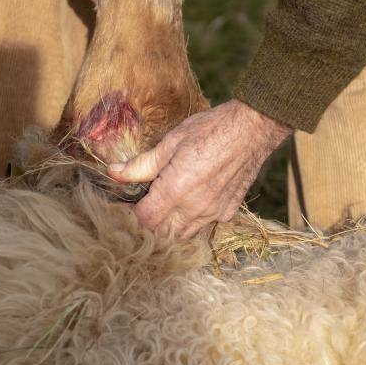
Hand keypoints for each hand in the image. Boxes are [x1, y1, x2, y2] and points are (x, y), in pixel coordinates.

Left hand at [107, 100, 291, 240]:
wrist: (252, 129)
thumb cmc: (210, 130)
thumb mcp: (170, 143)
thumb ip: (141, 164)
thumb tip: (113, 172)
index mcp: (176, 190)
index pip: (145, 220)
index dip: (132, 215)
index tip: (128, 203)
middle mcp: (194, 208)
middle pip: (162, 233)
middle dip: (149, 223)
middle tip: (144, 204)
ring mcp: (213, 213)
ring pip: (183, 235)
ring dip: (170, 226)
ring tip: (165, 205)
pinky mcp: (228, 211)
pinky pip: (205, 225)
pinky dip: (193, 221)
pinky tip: (190, 201)